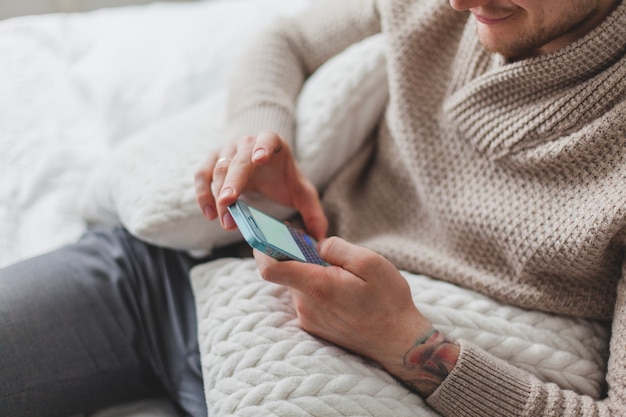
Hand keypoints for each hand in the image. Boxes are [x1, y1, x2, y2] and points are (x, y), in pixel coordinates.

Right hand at [194, 131, 327, 239]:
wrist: (262, 160)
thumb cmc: (282, 175)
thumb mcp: (301, 190)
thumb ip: (313, 211)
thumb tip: (321, 237)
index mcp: (272, 143)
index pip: (267, 138)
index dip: (262, 146)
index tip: (259, 158)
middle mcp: (247, 143)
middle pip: (236, 160)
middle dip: (232, 182)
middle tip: (229, 203)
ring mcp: (227, 150)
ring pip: (216, 168)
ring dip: (217, 195)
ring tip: (224, 220)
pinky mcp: (212, 161)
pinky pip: (201, 175)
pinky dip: (202, 194)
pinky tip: (209, 213)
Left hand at [253, 236, 459, 396]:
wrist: (398, 343)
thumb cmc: (388, 301)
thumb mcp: (370, 262)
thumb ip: (337, 247)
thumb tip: (316, 245)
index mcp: (317, 286)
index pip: (271, 268)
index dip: (263, 248)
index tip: (268, 234)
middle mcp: (306, 306)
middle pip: (286, 272)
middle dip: (299, 256)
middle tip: (322, 247)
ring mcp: (309, 319)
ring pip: (299, 285)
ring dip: (312, 273)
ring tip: (343, 274)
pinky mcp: (314, 327)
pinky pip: (307, 299)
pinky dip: (318, 288)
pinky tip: (343, 290)